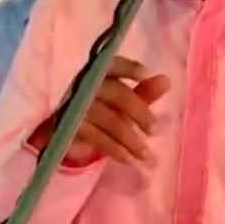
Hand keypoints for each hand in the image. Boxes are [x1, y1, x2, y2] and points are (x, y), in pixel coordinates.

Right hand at [29, 57, 169, 165]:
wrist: (58, 137)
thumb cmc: (96, 113)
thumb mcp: (120, 104)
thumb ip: (142, 92)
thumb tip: (166, 81)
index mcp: (96, 73)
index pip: (112, 64)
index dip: (129, 68)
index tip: (146, 75)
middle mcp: (83, 85)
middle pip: (115, 91)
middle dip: (138, 110)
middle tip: (154, 129)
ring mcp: (73, 106)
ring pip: (108, 118)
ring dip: (130, 138)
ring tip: (147, 156)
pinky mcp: (66, 127)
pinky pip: (96, 137)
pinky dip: (115, 149)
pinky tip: (128, 160)